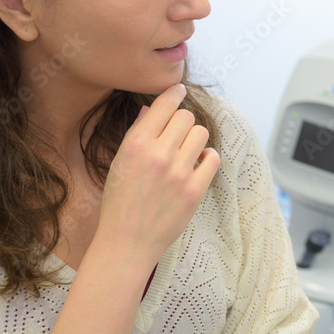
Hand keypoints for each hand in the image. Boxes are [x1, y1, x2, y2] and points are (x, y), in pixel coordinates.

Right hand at [95, 83, 220, 265]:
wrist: (126, 242)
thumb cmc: (119, 202)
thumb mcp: (120, 163)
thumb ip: (138, 134)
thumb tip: (153, 109)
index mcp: (135, 145)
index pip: (163, 105)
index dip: (173, 94)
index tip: (179, 90)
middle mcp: (158, 155)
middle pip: (186, 117)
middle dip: (182, 122)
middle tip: (176, 135)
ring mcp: (179, 173)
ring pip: (201, 134)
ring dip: (195, 140)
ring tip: (185, 153)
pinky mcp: (195, 190)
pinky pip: (213, 158)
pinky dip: (207, 159)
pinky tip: (197, 165)